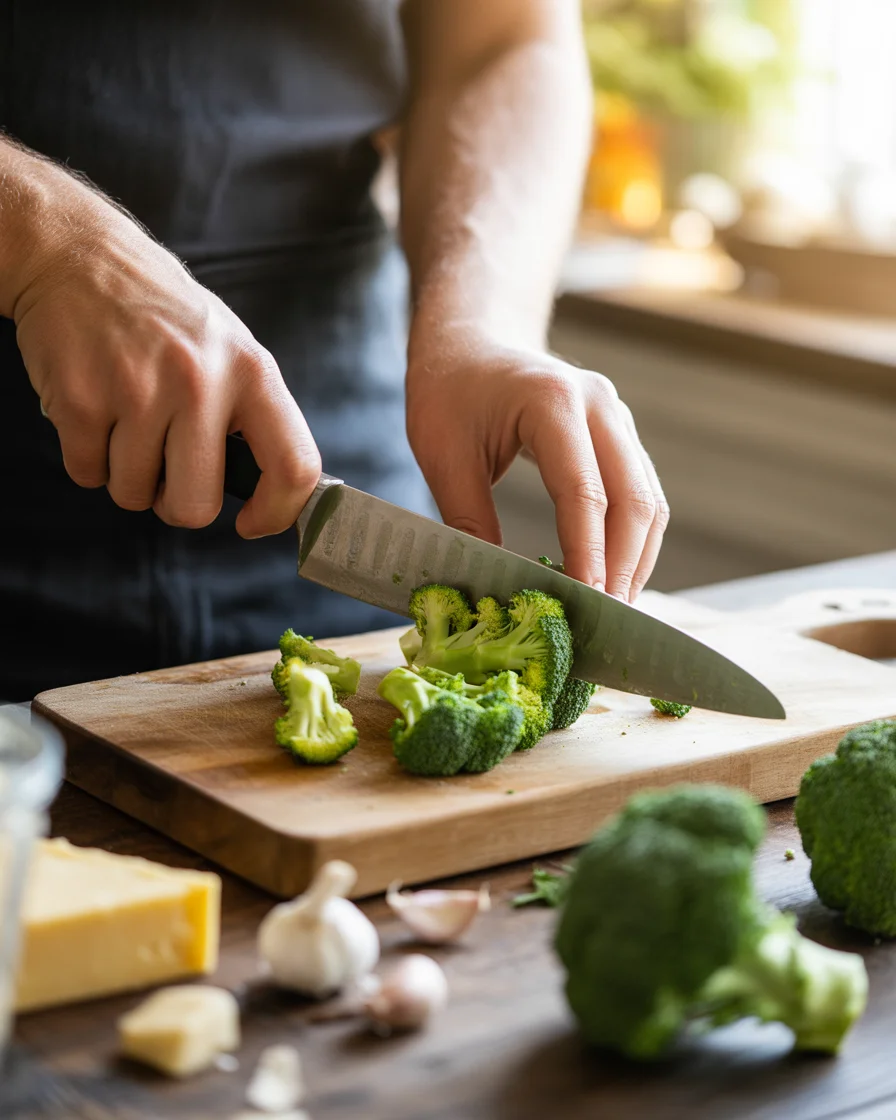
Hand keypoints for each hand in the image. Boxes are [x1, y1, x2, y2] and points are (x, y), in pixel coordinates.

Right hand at [10, 177, 319, 537]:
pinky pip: (88, 475)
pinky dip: (88, 458)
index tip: (252, 523)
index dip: (276, 512)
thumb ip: (252, 417)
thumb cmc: (165, 316)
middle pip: (196, 506)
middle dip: (176, 503)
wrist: (78, 256)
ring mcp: (137, 391)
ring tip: (127, 420)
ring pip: (134, 494)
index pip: (293, 466)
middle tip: (167, 470)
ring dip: (127, 475)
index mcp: (252, 371)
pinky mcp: (80, 399)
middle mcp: (200, 382)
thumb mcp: (231, 350)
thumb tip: (274, 493)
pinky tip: (96, 410)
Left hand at [406, 335, 668, 600]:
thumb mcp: (443, 456)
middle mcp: (599, 405)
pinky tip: (613, 575)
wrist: (472, 341)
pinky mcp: (619, 434)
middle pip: (635, 500)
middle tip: (605, 620)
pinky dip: (633, 540)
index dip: (588, 556)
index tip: (585, 604)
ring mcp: (616, 418)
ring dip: (636, 559)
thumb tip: (494, 587)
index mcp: (553, 403)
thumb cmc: (449, 390)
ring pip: (649, 500)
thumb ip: (468, 520)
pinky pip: (641, 493)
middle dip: (623, 567)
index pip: (585, 493)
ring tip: (613, 609)